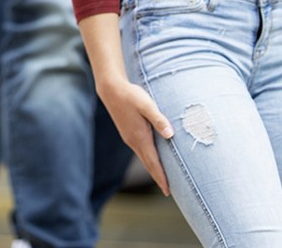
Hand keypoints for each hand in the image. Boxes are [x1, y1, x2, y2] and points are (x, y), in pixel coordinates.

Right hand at [97, 77, 175, 195]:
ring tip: (163, 178)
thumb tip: (170, 134)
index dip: (161, 177)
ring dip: (153, 169)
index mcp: (140, 137)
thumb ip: (158, 119)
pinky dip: (148, 160)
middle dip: (158, 178)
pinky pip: (140, 151)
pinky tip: (152, 159)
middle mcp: (133, 141)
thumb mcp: (147, 105)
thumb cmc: (131, 95)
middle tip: (168, 191)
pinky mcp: (128, 133)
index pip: (153, 162)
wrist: (111, 90)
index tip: (168, 191)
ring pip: (143, 158)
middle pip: (148, 164)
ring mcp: (129, 138)